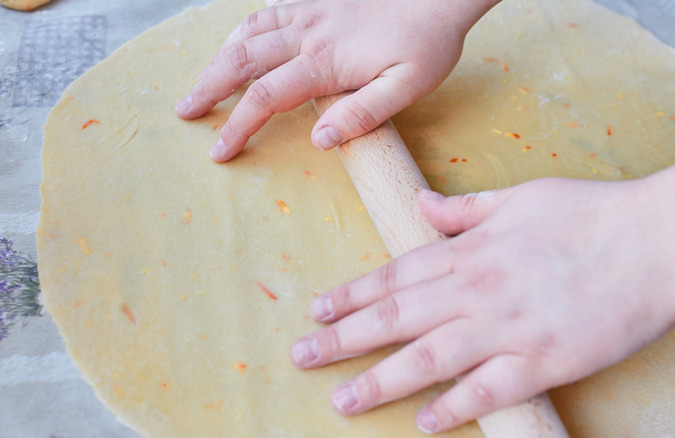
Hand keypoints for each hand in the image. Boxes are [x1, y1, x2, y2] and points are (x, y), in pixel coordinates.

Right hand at [176, 0, 497, 161]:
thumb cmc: (426, 43)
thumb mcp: (407, 87)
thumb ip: (362, 114)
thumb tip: (319, 140)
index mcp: (325, 62)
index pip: (265, 98)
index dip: (237, 126)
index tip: (219, 151)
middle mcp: (307, 33)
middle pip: (242, 61)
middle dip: (209, 88)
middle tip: (185, 111)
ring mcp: (308, 11)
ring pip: (247, 32)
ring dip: (219, 59)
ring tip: (201, 82)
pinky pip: (266, 10)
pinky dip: (243, 29)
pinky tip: (237, 41)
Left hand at [290, 178, 674, 432]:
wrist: (657, 242)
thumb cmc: (590, 214)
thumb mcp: (520, 197)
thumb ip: (464, 209)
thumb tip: (422, 206)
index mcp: (471, 250)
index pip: (395, 275)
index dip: (351, 295)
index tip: (317, 310)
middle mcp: (478, 290)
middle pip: (396, 318)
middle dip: (344, 338)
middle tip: (303, 357)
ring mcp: (508, 328)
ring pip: (428, 358)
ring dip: (380, 379)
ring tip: (342, 399)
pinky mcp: (543, 362)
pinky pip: (488, 391)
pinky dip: (453, 406)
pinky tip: (423, 421)